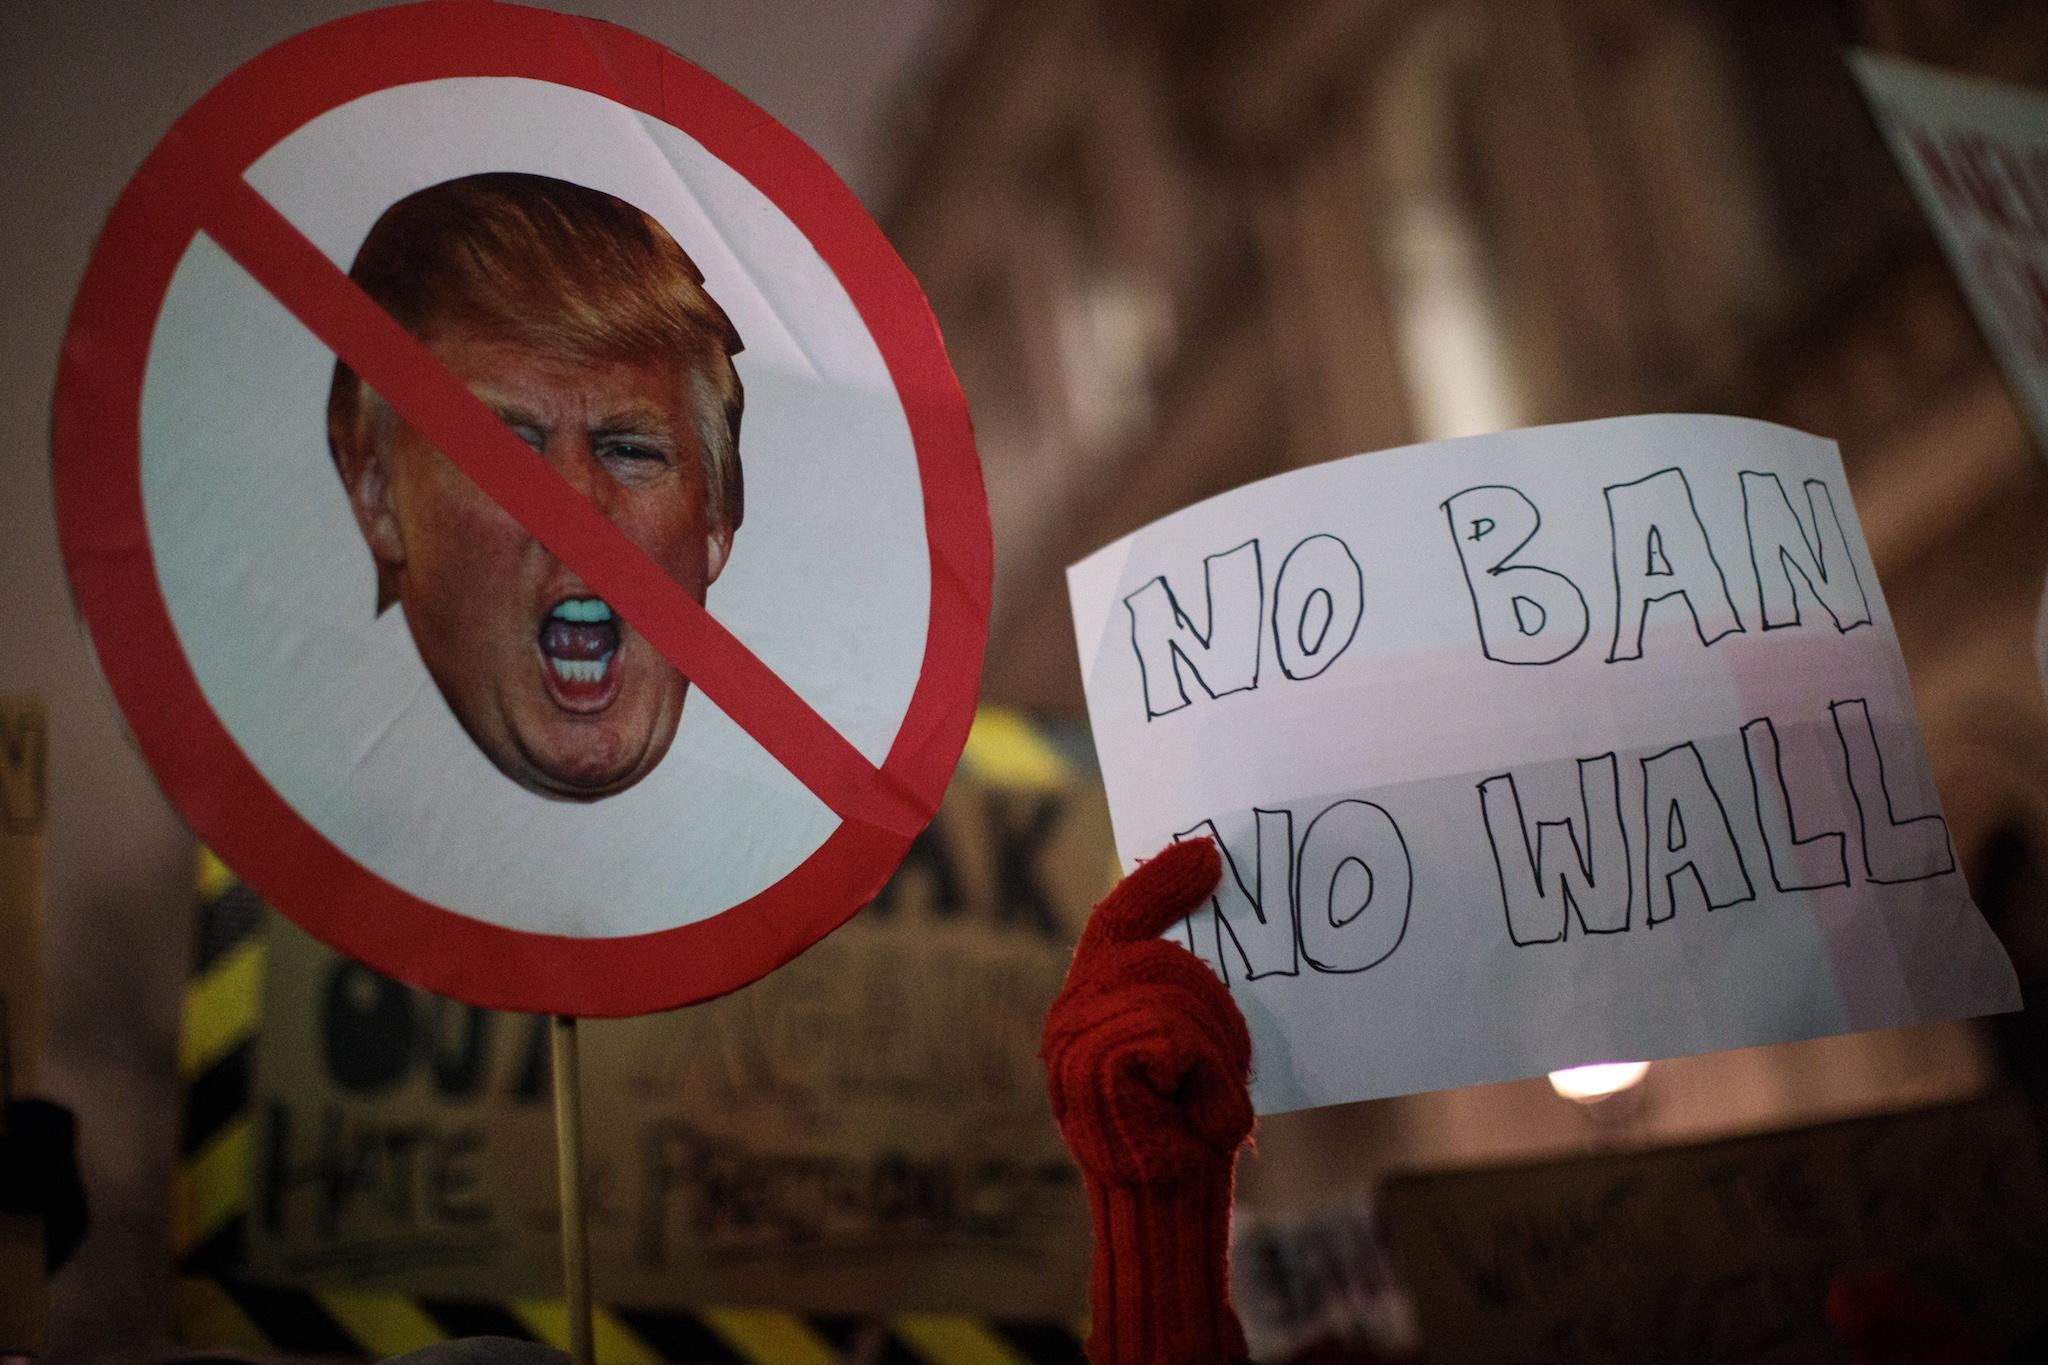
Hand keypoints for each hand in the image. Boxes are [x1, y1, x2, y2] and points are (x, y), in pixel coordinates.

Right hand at [1041, 837, 1253, 1186]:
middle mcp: (1071, 1013)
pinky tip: (1199, 1117)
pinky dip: (1206, 1077)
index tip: (1207, 855)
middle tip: (1217, 1075)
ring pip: (1173, 992)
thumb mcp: (1186, 1050)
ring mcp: (1075, 1036)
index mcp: (1090, 1003)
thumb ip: (1173, 994)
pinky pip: (1175, 1034)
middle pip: (1161, 956)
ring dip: (1214, 1052)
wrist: (1163, 1207)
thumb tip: (1207, 924)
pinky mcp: (1094, 1061)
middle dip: (1212, 1009)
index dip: (1160, 882)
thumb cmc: (1183, 1134)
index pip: (1119, 918)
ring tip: (1204, 1103)